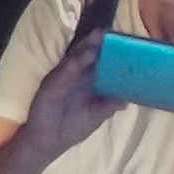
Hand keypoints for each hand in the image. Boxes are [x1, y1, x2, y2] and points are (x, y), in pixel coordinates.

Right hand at [22, 29, 126, 162]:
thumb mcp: (96, 116)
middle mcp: (76, 76)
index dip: (110, 53)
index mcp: (87, 83)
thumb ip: (109, 105)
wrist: (47, 142)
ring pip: (77, 57)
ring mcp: (64, 77)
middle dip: (99, 43)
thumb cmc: (71, 128)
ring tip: (101, 34)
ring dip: (88, 46)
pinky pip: (66, 69)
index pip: (99, 63)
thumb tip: (127, 99)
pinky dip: (77, 61)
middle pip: (88, 55)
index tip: (125, 42)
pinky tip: (88, 53)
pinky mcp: (54, 82)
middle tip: (111, 31)